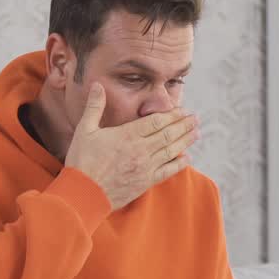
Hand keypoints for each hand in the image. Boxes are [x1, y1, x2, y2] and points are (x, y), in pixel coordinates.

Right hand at [64, 82, 198, 209]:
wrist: (84, 193)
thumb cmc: (82, 161)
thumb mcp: (84, 130)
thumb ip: (94, 107)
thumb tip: (97, 85)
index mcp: (128, 135)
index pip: (157, 121)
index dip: (172, 114)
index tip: (182, 109)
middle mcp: (141, 150)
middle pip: (168, 134)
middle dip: (183, 125)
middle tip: (195, 118)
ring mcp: (145, 167)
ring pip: (171, 151)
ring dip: (185, 141)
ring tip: (196, 132)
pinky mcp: (145, 182)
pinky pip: (168, 171)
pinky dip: (179, 164)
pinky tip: (186, 158)